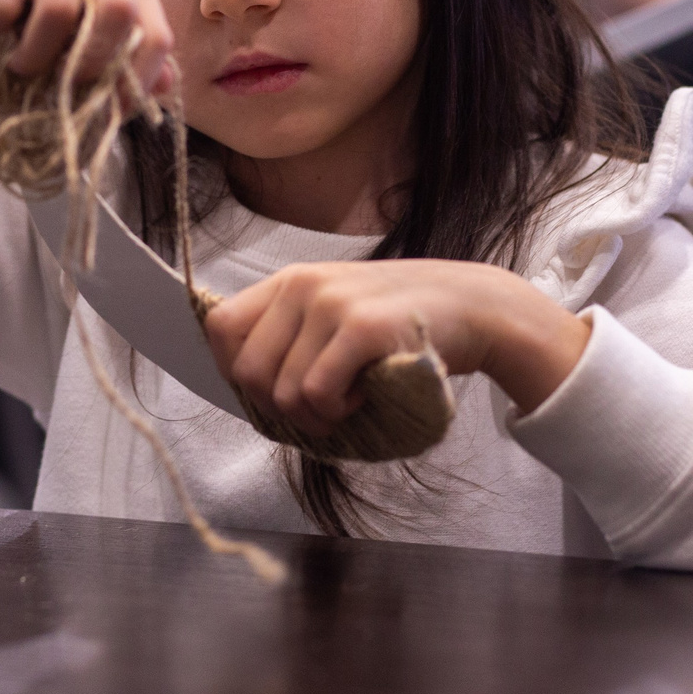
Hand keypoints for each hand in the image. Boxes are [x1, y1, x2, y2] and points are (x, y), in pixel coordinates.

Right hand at [0, 0, 175, 89]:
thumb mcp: (81, 12)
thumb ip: (122, 47)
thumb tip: (164, 89)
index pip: (154, 32)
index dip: (137, 80)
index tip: (109, 112)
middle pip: (118, 12)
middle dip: (90, 63)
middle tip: (61, 88)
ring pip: (58, 9)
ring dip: (35, 54)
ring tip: (18, 65)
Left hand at [202, 259, 591, 433]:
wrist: (473, 306)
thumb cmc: (401, 321)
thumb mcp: (336, 311)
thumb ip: (291, 333)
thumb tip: (243, 381)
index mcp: (289, 281)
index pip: (219, 327)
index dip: (232, 369)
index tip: (269, 390)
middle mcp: (302, 285)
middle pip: (246, 371)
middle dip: (277, 406)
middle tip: (319, 406)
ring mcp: (331, 303)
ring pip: (282, 392)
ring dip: (316, 413)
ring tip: (351, 395)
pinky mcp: (362, 328)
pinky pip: (318, 394)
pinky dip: (338, 411)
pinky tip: (365, 395)